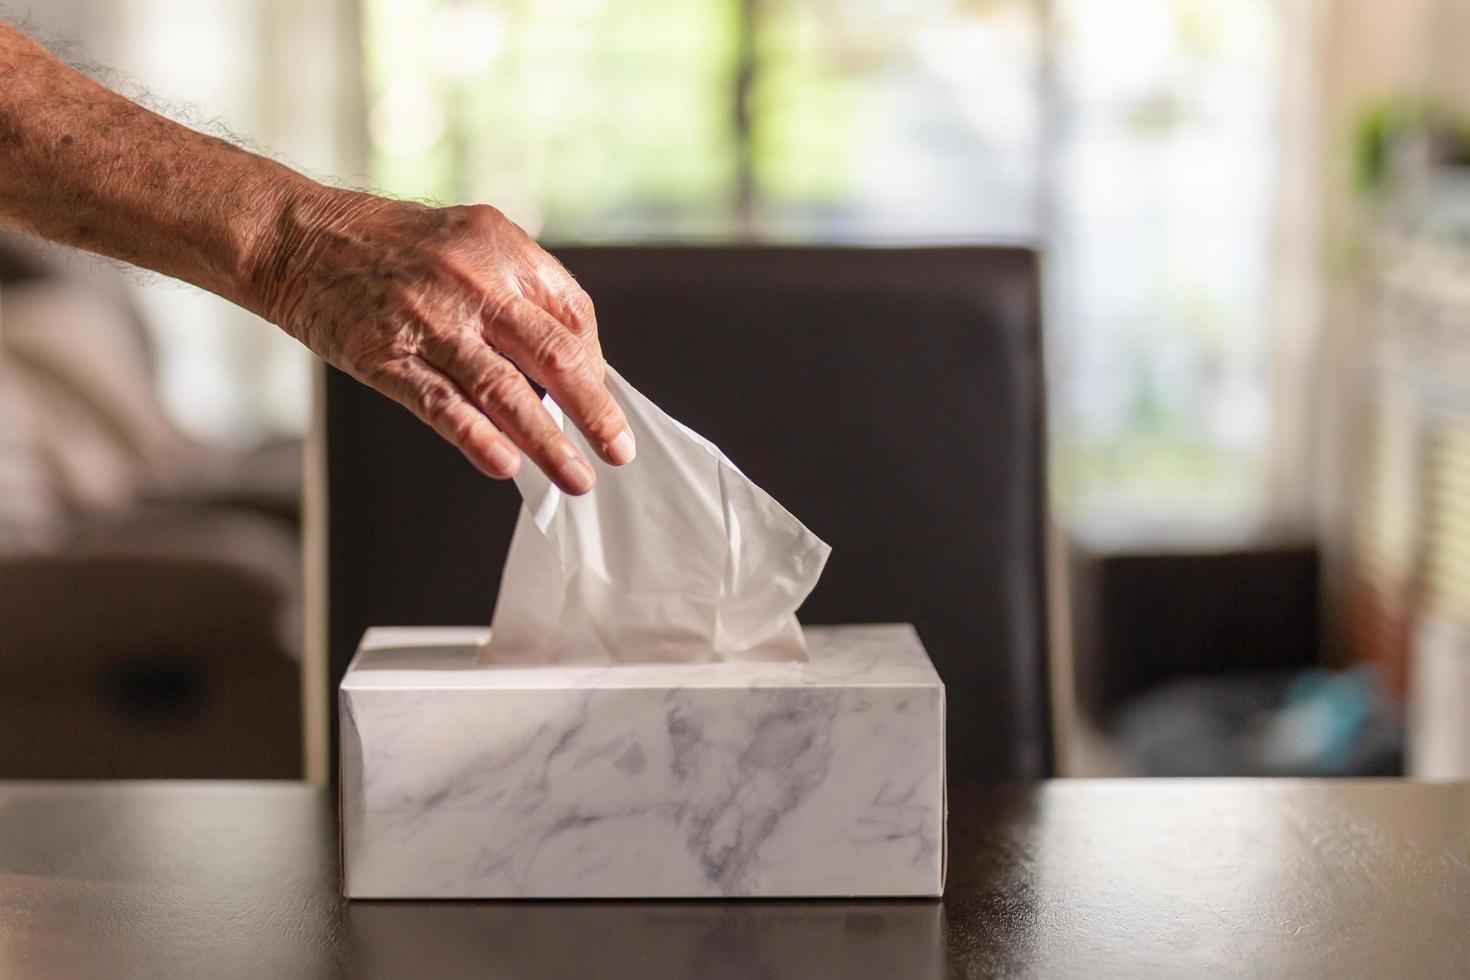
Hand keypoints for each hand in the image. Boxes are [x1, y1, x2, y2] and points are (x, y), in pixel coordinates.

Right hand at [255, 189, 633, 493]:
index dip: (595, 366)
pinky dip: (476, 437)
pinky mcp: (385, 356)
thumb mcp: (468, 241)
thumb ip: (518, 290)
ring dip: (547, 441)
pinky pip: (441, 404)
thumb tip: (569, 363)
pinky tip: (505, 465)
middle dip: (594, 409)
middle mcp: (473, 282)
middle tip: (617, 450)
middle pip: (553, 353)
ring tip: (575, 478)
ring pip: (505, 390)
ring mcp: (429, 321)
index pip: (572, 314)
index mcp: (503, 249)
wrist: (299, 236)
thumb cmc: (390, 247)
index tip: (602, 402)